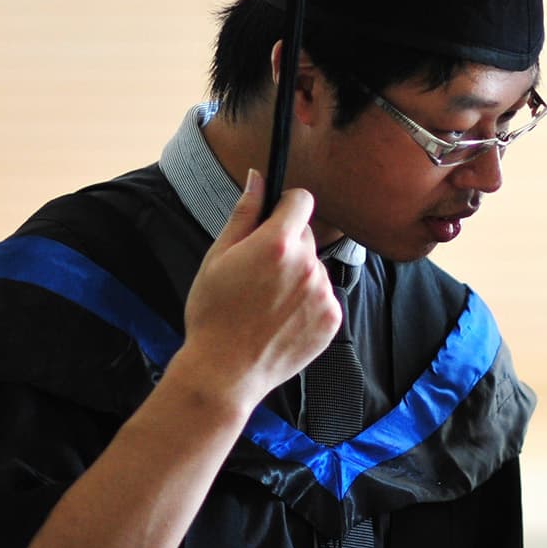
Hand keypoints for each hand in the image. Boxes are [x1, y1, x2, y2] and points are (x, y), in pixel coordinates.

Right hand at [169, 170, 340, 413]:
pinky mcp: (333, 319)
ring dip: (297, 275)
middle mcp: (307, 265)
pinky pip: (323, 295)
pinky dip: (307, 302)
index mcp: (278, 244)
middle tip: (257, 272)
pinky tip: (280, 318)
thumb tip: (258, 177)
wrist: (225, 371)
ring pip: (314, 267)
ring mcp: (323, 294)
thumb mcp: (218, 257)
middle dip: (287, 244)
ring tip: (266, 301)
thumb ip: (244, 214)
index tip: (273, 218)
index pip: (302, 200)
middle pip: (306, 235)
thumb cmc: (213, 312)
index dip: (286, 205)